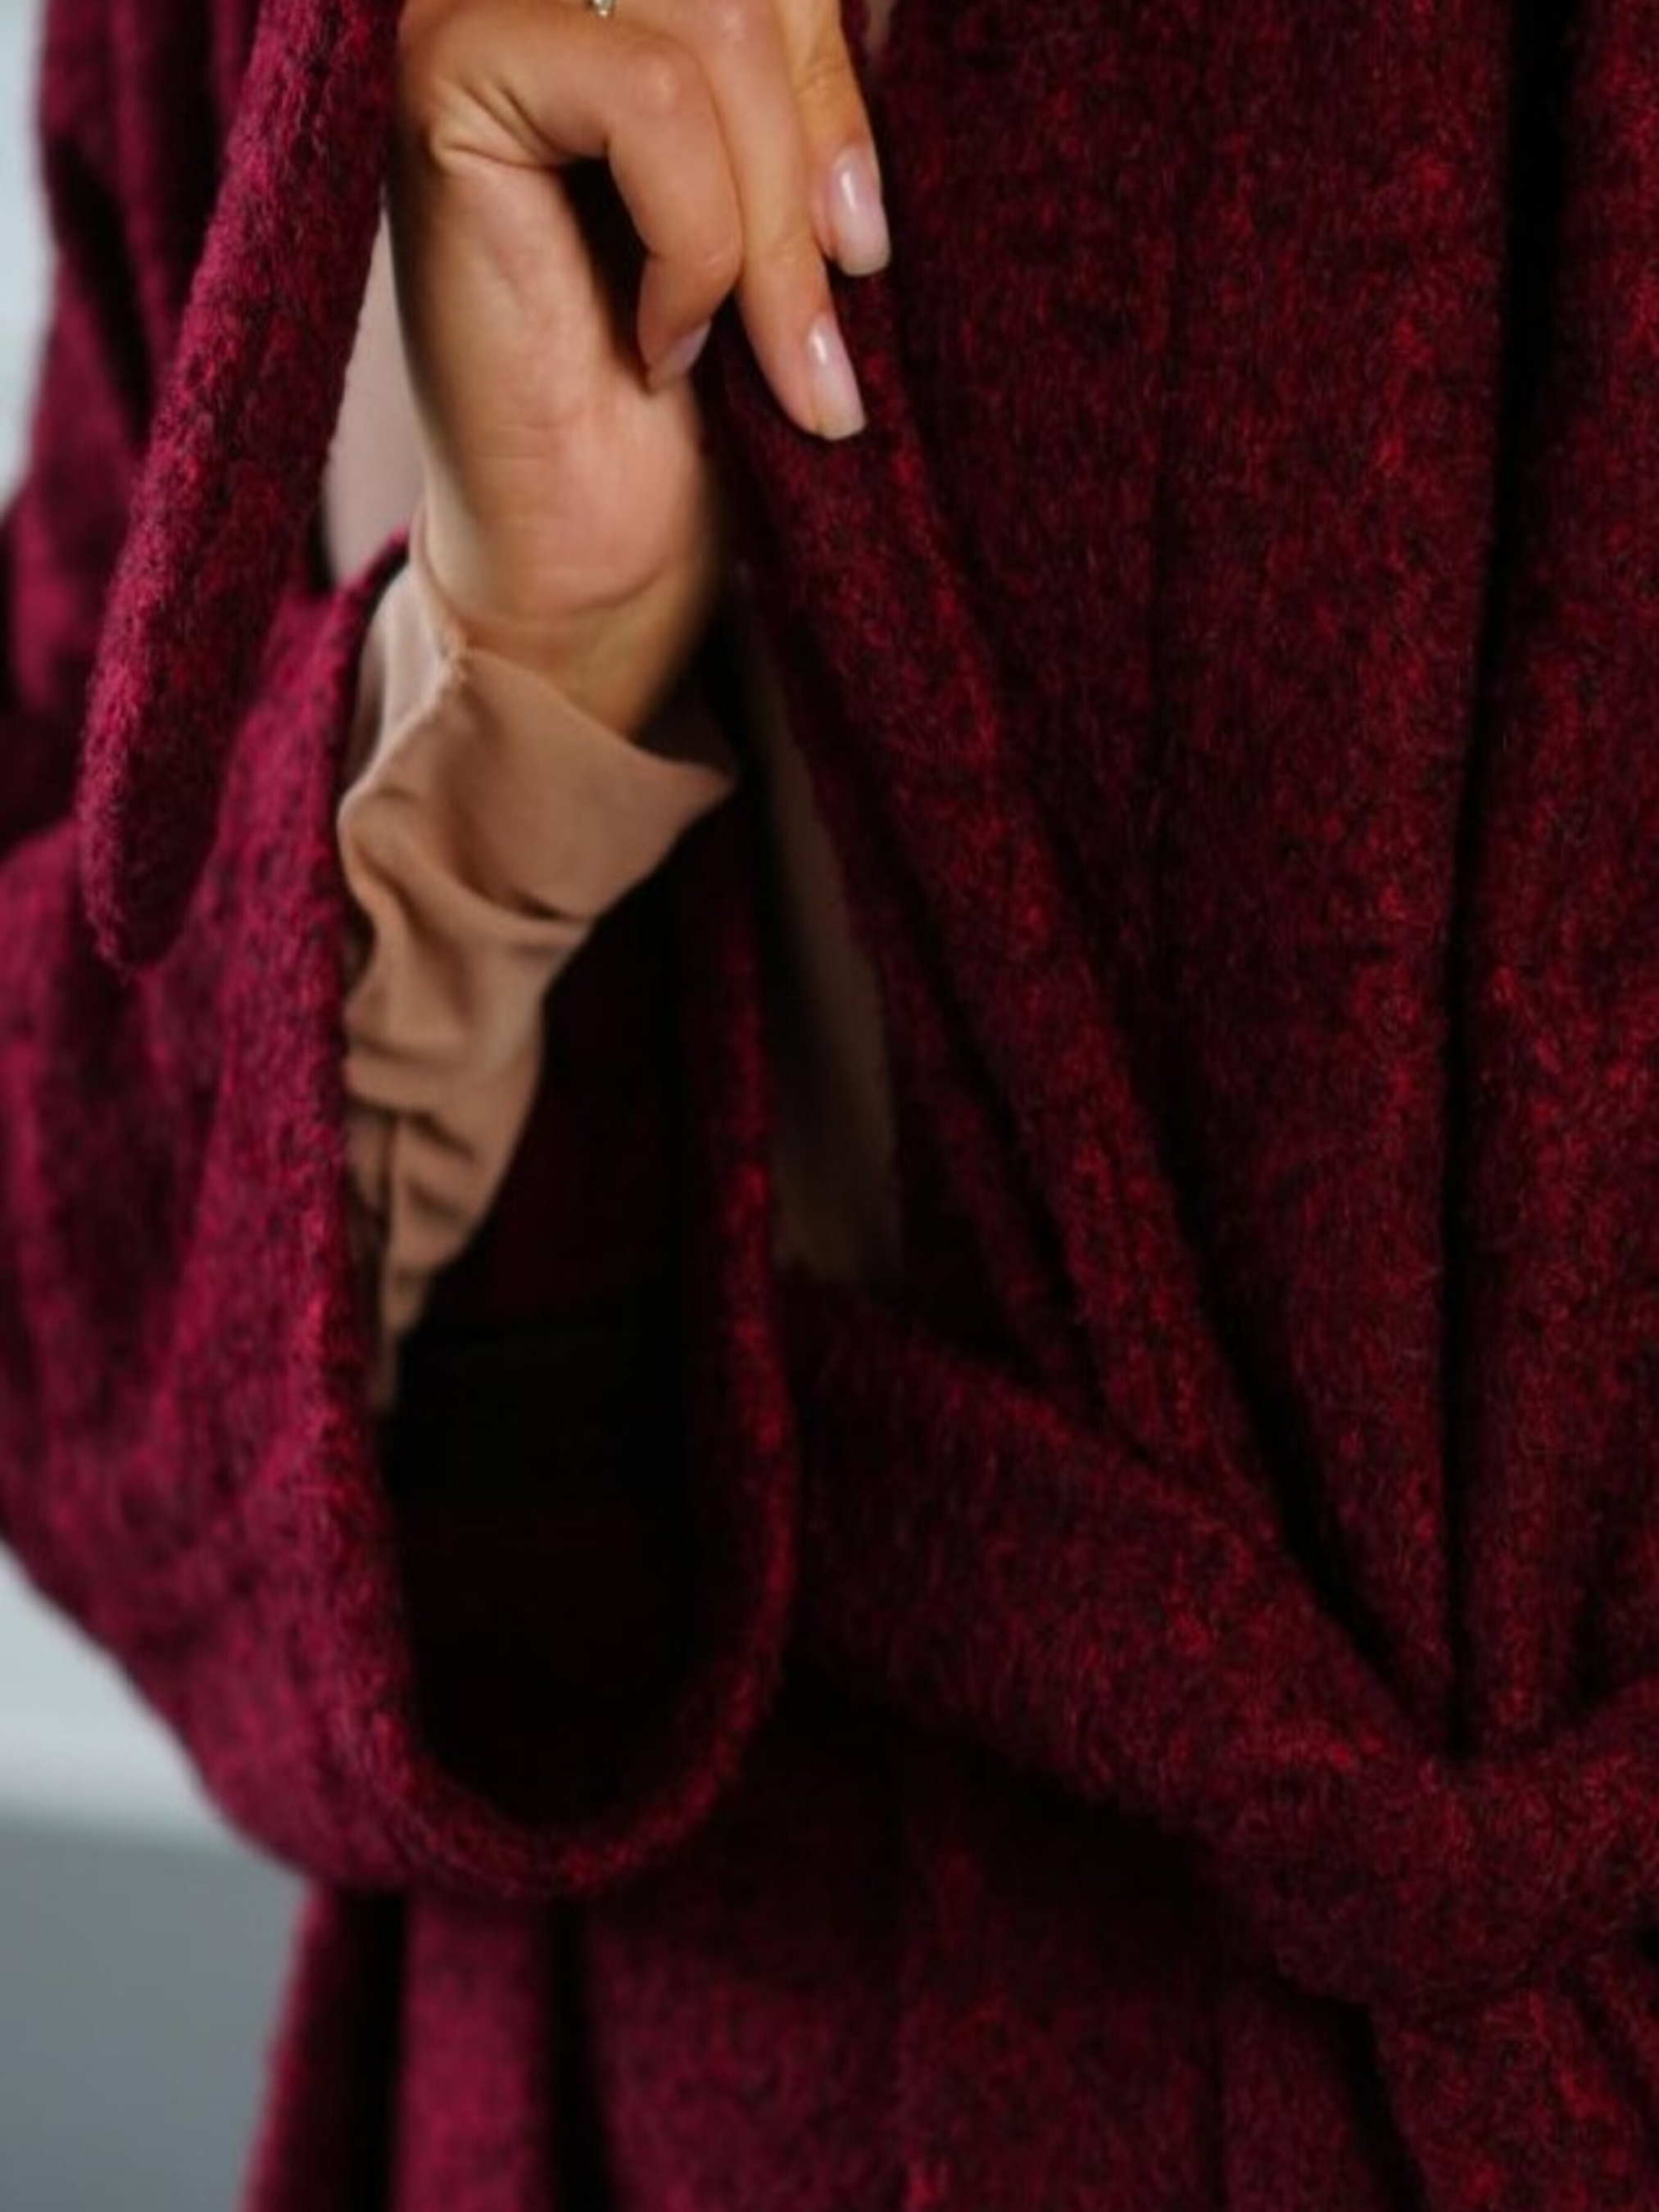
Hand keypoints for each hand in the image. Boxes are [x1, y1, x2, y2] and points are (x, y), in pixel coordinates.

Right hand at [389, 0, 890, 732]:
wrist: (587, 564)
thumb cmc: (687, 409)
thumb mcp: (780, 213)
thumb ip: (798, 86)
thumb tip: (897, 4)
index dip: (839, 85)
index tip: (863, 249)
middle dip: (812, 160)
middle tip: (831, 326)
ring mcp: (475, 13)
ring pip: (714, 25)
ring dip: (767, 223)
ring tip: (768, 358)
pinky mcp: (445, 80)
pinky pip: (648, 94)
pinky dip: (694, 237)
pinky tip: (664, 344)